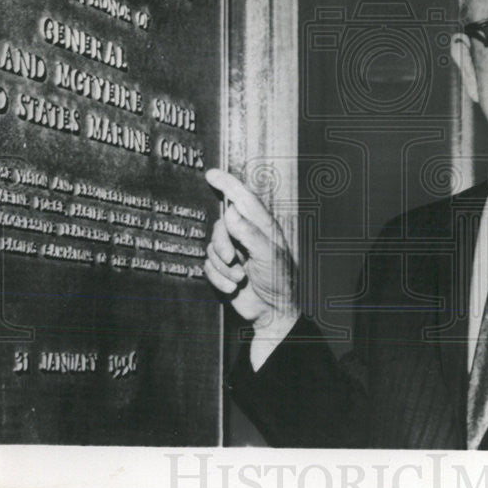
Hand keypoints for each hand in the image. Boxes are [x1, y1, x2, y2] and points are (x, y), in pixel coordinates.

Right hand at [203, 169, 299, 332]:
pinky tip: (234, 287)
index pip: (243, 198)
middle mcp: (246, 235)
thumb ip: (250, 234)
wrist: (272, 313)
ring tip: (240, 279)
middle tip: (232, 260)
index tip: (211, 174)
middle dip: (222, 243)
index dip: (227, 184)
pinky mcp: (223, 268)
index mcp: (262, 227)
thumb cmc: (280, 282)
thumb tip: (231, 211)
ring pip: (212, 246)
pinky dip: (219, 278)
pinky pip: (208, 265)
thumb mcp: (269, 256)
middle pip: (221, 225)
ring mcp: (234, 251)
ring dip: (223, 267)